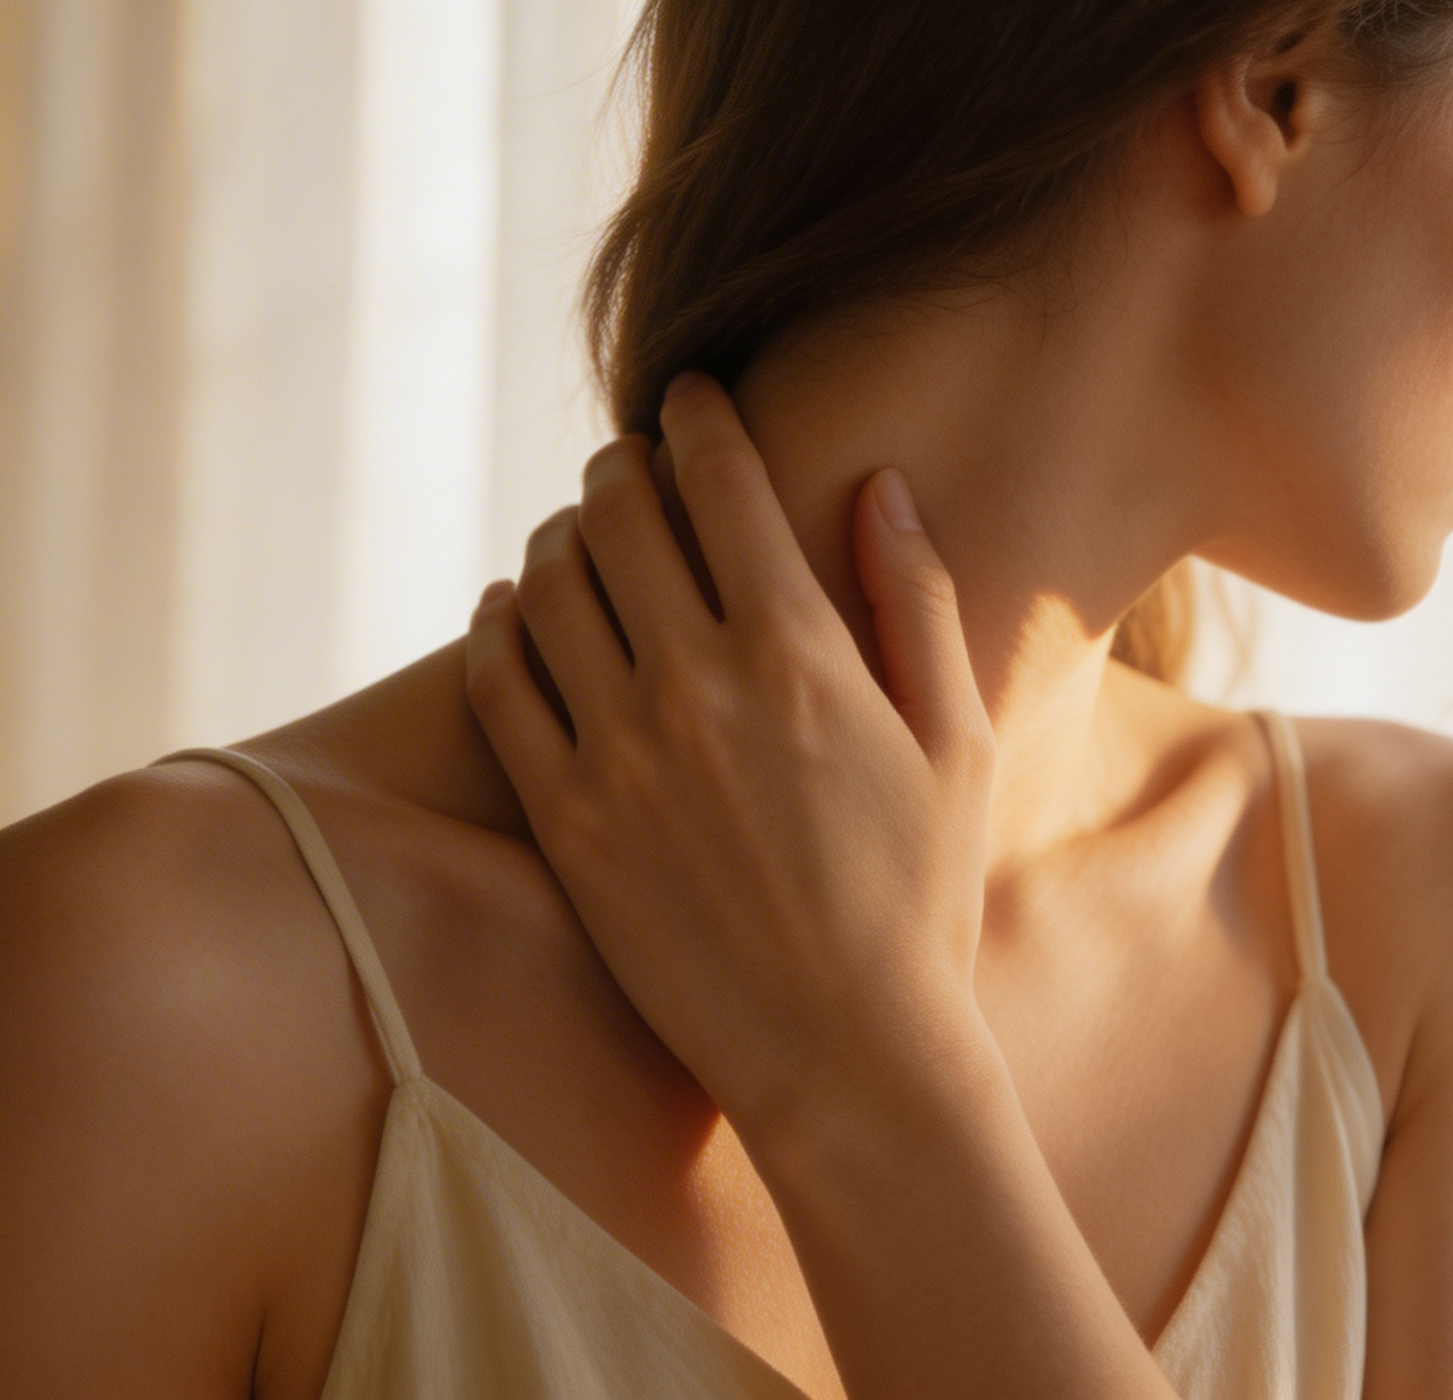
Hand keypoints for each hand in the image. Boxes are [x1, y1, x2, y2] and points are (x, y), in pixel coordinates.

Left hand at [462, 374, 996, 1145]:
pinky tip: (515, 611)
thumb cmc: (920, 899)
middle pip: (617, 513)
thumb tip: (880, 483)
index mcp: (799, 652)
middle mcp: (696, 686)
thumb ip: (915, 601)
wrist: (845, 1053)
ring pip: (548, 583)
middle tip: (631, 464)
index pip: (721, 479)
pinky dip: (498, 623)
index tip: (692, 398)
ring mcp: (617, 753)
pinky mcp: (565, 819)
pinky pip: (499, 682)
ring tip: (583, 536)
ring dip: (562, 535)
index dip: (699, 416)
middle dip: (621, 465)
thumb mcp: (954, 743)